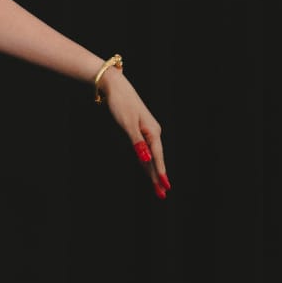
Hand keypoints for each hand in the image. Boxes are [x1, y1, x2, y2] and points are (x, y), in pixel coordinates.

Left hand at [103, 72, 169, 198]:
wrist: (116, 87)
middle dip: (158, 177)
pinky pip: (145, 150)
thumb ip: (137, 143)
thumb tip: (146, 159)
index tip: (165, 186)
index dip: (160, 173)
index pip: (157, 157)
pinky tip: (147, 169)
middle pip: (156, 159)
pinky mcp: (140, 130)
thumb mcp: (128, 125)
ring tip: (157, 188)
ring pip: (151, 156)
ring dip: (153, 172)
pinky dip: (147, 162)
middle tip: (162, 195)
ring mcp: (147, 131)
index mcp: (153, 131)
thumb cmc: (121, 104)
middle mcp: (153, 132)